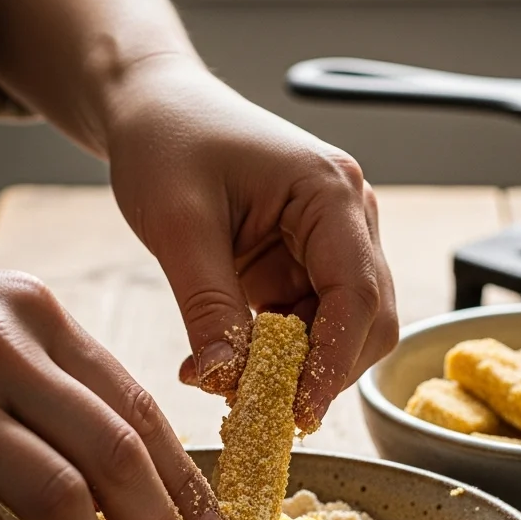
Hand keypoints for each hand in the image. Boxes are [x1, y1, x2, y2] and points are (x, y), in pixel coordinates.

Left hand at [103, 59, 397, 430]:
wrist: (153, 106)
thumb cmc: (166, 141)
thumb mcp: (178, 225)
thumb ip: (208, 307)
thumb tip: (227, 383)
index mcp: (330, 193)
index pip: (357, 294)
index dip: (333, 362)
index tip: (298, 413)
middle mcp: (348, 217)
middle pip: (367, 320)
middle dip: (321, 371)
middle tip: (262, 407)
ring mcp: (332, 240)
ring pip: (341, 329)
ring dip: (295, 366)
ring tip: (227, 381)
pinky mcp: (306, 260)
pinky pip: (308, 322)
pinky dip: (276, 353)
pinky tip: (228, 358)